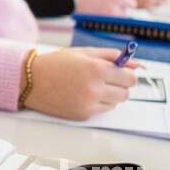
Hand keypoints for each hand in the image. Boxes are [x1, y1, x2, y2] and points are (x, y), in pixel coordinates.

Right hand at [23, 47, 138, 119]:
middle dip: (120, 85)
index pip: (130, 77)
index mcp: (97, 68)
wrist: (31, 81)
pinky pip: (103, 110)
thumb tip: (137, 64)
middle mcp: (95, 88)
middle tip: (107, 79)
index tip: (121, 72)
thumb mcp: (84, 53)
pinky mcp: (83, 115)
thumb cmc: (56, 64)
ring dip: (110, 95)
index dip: (127, 74)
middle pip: (126, 93)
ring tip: (92, 86)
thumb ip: (112, 56)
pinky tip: (83, 94)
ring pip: (116, 102)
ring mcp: (89, 104)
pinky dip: (98, 103)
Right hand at [73, 0, 137, 16]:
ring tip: (106, 8)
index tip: (126, 1)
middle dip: (122, 10)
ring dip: (115, 15)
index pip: (132, 4)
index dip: (129, 2)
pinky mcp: (98, 22)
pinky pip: (107, 22)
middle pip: (125, 14)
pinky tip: (99, 12)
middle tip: (115, 5)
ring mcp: (106, 17)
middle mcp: (113, 9)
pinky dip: (106, 18)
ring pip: (117, 19)